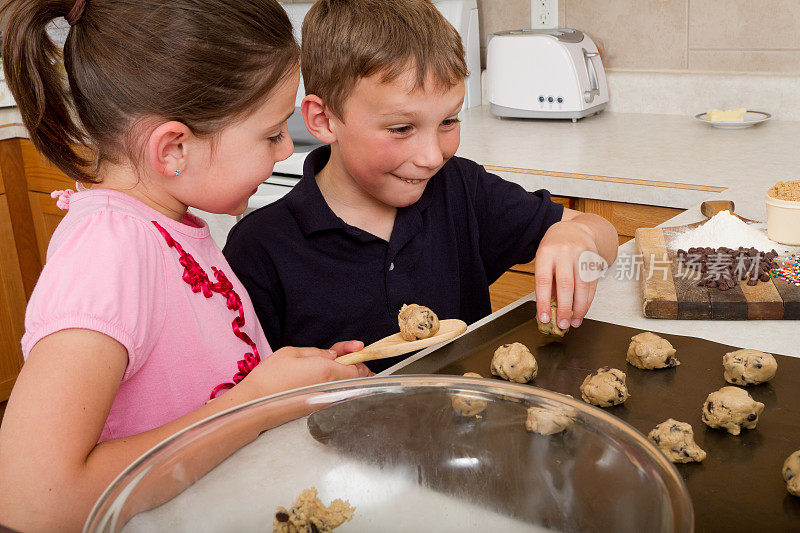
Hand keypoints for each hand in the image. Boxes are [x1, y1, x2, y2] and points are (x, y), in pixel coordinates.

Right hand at [242, 344, 371, 397]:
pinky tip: (322, 377)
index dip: (357, 355)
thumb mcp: (292, 352)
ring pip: (344, 386)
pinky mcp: (317, 409)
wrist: (256, 404)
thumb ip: (316, 352)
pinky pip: (333, 393)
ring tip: (335, 364)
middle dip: (354, 364)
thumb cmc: (270, 376)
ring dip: (344, 374)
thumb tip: (331, 355)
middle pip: (353, 377)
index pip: (355, 366)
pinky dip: (334, 384)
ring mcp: (324, 400)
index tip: (358, 346)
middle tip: (346, 355)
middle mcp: (329, 387)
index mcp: (326, 370)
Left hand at [534, 220, 598, 329]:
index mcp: (546, 253)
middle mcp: (564, 253)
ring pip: (582, 286)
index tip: (544, 317)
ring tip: (574, 322)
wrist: (574, 230)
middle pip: (565, 285)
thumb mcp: (544, 261)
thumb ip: (547, 283)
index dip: (544, 301)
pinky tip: (583, 311)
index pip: (544, 281)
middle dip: (564, 308)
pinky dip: (588, 300)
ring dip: (579, 308)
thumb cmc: (554, 249)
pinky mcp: (594, 260)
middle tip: (562, 324)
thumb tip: (548, 311)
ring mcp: (581, 256)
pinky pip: (592, 284)